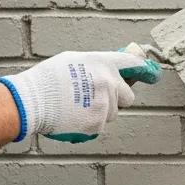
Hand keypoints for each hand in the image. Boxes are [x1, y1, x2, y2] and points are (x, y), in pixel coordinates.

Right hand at [0, 51, 158, 142]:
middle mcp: (108, 82)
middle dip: (117, 98)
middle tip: (96, 97)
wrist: (31, 101)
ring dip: (102, 111)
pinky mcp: (98, 122)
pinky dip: (91, 123)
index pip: (133, 63)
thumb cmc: (48, 79)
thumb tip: (111, 69)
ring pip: (114, 112)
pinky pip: (101, 124)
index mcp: (102, 63)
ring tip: (77, 106)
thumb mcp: (73, 60)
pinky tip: (74, 116)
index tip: (153, 74)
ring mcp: (104, 103)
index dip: (145, 69)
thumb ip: (96, 64)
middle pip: (128, 96)